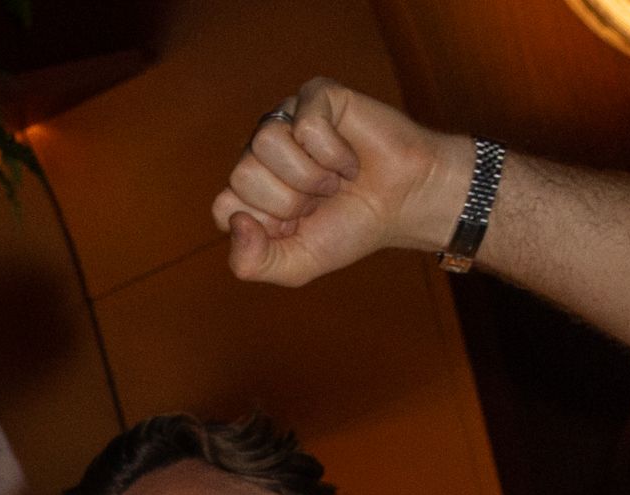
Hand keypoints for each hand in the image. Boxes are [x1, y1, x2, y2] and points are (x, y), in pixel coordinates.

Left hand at [216, 79, 461, 285]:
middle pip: (242, 175)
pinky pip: (306, 126)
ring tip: (333, 180)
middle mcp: (262, 152)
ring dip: (310, 175)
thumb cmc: (351, 227)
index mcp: (250, 190)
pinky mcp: (316, 95)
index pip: (224, 206)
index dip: (266, 223)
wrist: (405, 203)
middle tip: (321, 200)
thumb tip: (236, 222)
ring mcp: (287, 118)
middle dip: (290, 200)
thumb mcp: (296, 264)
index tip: (299, 224)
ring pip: (266, 143)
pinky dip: (335, 153)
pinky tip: (350, 159)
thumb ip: (251, 263)